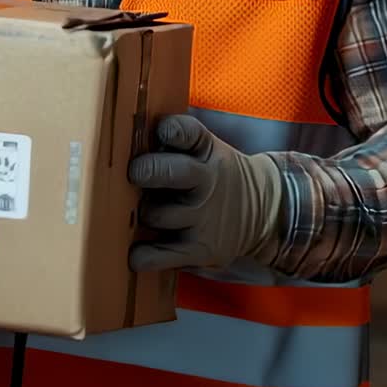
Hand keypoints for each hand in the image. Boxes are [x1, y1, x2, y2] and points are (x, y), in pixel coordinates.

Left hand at [128, 113, 282, 272]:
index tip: (160, 133)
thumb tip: (122, 141)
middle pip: (171, 172)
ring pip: (157, 215)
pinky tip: (137, 252)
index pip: (187, 132)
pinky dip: (143, 255)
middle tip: (134, 174)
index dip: (170, 131)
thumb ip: (174, 145)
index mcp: (205, 149)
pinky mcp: (201, 249)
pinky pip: (162, 255)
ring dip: (144, 214)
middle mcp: (207, 181)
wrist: (263, 212)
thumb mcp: (206, 150)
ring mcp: (204, 217)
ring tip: (144, 213)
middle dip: (145, 171)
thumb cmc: (214, 176)